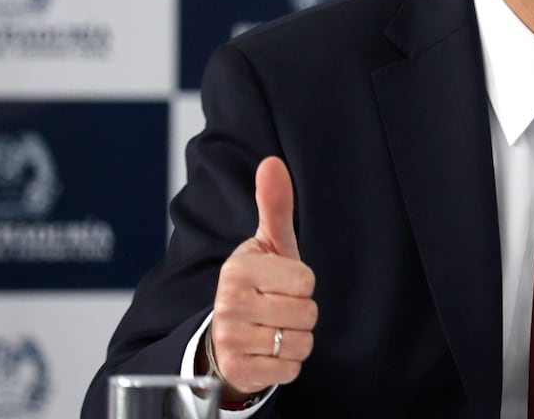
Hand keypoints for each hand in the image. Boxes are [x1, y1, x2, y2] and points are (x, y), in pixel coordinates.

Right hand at [204, 157, 317, 399]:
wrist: (226, 336)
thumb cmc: (258, 283)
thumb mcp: (269, 245)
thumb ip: (274, 205)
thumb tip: (272, 162)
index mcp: (239, 269)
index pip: (305, 279)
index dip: (302, 283)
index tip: (281, 282)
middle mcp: (229, 304)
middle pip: (307, 312)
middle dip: (301, 312)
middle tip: (278, 307)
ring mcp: (232, 340)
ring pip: (301, 342)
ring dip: (296, 338)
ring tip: (274, 328)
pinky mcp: (240, 370)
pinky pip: (291, 368)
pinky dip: (288, 362)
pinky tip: (269, 350)